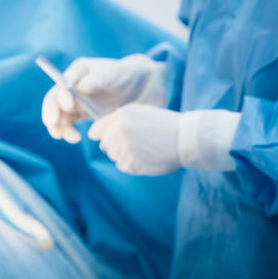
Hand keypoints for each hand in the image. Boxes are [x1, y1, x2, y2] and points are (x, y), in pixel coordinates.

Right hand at [42, 54, 165, 142]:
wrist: (132, 86)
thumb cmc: (122, 75)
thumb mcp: (114, 75)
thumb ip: (99, 80)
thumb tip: (82, 87)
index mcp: (77, 71)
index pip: (63, 84)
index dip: (61, 96)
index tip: (69, 106)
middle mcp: (69, 85)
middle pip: (53, 100)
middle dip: (51, 112)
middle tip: (53, 125)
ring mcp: (72, 99)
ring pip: (58, 114)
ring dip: (59, 127)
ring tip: (72, 138)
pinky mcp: (78, 112)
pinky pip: (67, 123)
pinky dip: (67, 131)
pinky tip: (75, 138)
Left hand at [87, 104, 239, 175]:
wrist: (185, 139)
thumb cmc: (163, 124)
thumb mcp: (138, 112)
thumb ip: (114, 120)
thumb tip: (92, 134)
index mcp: (120, 117)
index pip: (96, 131)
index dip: (102, 135)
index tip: (113, 137)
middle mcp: (119, 132)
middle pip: (105, 145)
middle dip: (116, 145)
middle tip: (138, 142)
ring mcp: (124, 149)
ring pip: (114, 156)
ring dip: (126, 155)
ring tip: (145, 149)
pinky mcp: (132, 164)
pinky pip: (124, 166)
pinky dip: (133, 165)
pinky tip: (147, 157)